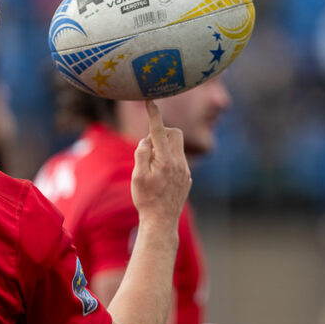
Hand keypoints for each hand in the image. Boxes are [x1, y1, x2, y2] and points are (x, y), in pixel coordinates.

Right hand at [131, 100, 191, 227]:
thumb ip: (141, 154)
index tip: (151, 101)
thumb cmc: (145, 199)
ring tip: (153, 167)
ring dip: (164, 149)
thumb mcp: (137, 176)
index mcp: (165, 160)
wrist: (161, 222)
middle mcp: (178, 163)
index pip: (159, 130)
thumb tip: (147, 140)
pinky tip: (160, 179)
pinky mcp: (187, 178)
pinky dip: (169, 161)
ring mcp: (185, 170)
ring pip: (176, 147)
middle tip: (148, 149)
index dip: (154, 114)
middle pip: (174, 133)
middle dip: (161, 134)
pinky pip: (179, 160)